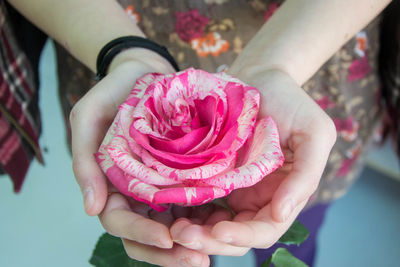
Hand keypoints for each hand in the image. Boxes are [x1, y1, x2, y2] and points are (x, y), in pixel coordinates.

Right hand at [70, 50, 209, 265]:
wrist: (144, 72)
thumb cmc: (113, 93)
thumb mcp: (88, 119)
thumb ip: (85, 163)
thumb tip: (91, 210)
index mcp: (110, 185)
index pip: (119, 221)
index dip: (140, 234)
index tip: (166, 238)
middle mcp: (135, 193)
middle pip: (147, 236)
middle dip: (169, 253)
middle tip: (198, 261)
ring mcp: (160, 188)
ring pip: (172, 228)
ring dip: (191, 245)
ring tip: (216, 252)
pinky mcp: (182, 178)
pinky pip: (192, 205)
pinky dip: (204, 220)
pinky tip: (224, 225)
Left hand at [170, 69, 335, 255]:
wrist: (262, 77)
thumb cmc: (292, 102)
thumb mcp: (314, 134)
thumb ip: (306, 176)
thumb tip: (282, 214)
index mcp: (284, 194)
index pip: (265, 229)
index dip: (243, 236)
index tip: (219, 231)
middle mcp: (257, 198)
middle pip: (234, 234)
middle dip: (210, 240)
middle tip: (182, 235)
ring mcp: (233, 188)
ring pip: (212, 223)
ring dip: (193, 231)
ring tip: (172, 227)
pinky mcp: (212, 174)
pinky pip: (198, 201)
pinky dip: (185, 210)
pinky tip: (168, 209)